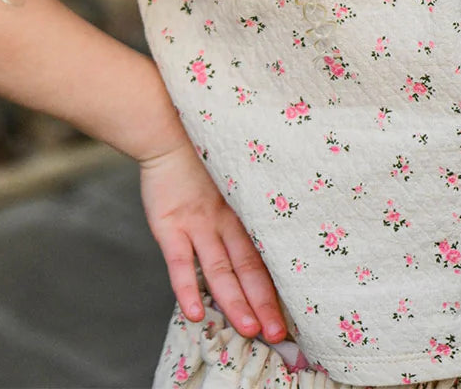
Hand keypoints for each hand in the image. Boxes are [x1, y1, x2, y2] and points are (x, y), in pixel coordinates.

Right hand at [140, 138, 286, 343]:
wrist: (165, 124)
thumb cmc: (198, 145)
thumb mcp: (231, 169)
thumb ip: (248, 189)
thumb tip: (281, 201)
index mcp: (240, 210)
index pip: (263, 254)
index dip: (277, 284)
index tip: (295, 313)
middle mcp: (222, 221)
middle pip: (247, 268)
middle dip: (263, 304)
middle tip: (280, 336)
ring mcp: (195, 225)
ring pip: (220, 271)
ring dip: (234, 302)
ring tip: (250, 330)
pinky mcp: (169, 225)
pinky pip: (180, 263)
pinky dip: (188, 289)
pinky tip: (196, 313)